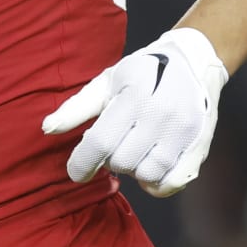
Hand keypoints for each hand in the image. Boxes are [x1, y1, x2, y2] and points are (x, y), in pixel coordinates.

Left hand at [41, 27, 229, 197]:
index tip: (76, 172)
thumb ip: (77, 107)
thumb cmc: (143, 72)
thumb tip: (47, 129)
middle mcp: (161, 116)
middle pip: (122, 162)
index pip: (100, 142)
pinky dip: (157, 183)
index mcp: (134, 97)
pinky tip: (149, 166)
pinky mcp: (200, 146)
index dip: (82, 163)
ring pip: (147, 175)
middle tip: (114, 144)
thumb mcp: (107, 81)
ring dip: (133, 169)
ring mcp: (184, 133)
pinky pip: (173, 183)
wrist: (194, 63)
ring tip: (133, 151)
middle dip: (110, 159)